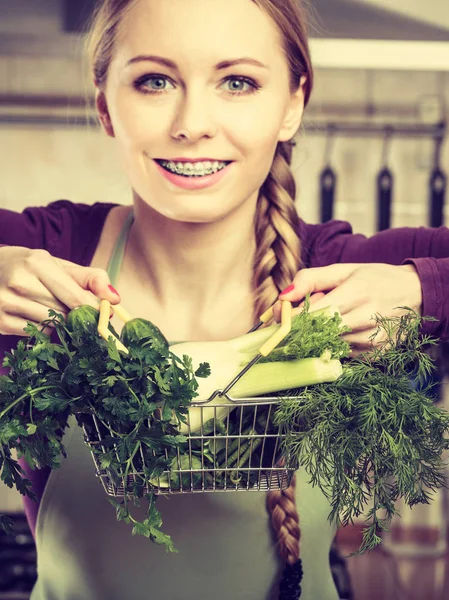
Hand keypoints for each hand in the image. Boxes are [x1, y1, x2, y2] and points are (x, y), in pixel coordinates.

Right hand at [0, 246, 119, 335]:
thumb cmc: (31, 269)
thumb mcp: (60, 266)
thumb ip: (91, 279)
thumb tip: (115, 298)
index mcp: (38, 262)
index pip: (76, 297)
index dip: (94, 310)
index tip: (104, 315)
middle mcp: (20, 282)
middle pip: (65, 313)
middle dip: (75, 314)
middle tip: (73, 309)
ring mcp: (6, 303)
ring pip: (52, 325)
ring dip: (59, 322)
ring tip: (49, 307)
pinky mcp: (0, 322)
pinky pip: (37, 334)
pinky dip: (44, 329)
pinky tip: (34, 315)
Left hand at [275, 263, 422, 354]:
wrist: (417, 294)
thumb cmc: (375, 278)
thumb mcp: (343, 270)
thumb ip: (309, 279)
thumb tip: (283, 296)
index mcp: (355, 294)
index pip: (311, 314)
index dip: (290, 318)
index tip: (280, 316)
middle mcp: (365, 320)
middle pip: (316, 333)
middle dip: (301, 328)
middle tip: (301, 318)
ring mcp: (371, 341)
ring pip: (327, 346)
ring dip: (318, 336)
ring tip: (331, 319)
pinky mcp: (375, 355)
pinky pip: (342, 354)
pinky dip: (335, 345)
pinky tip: (345, 331)